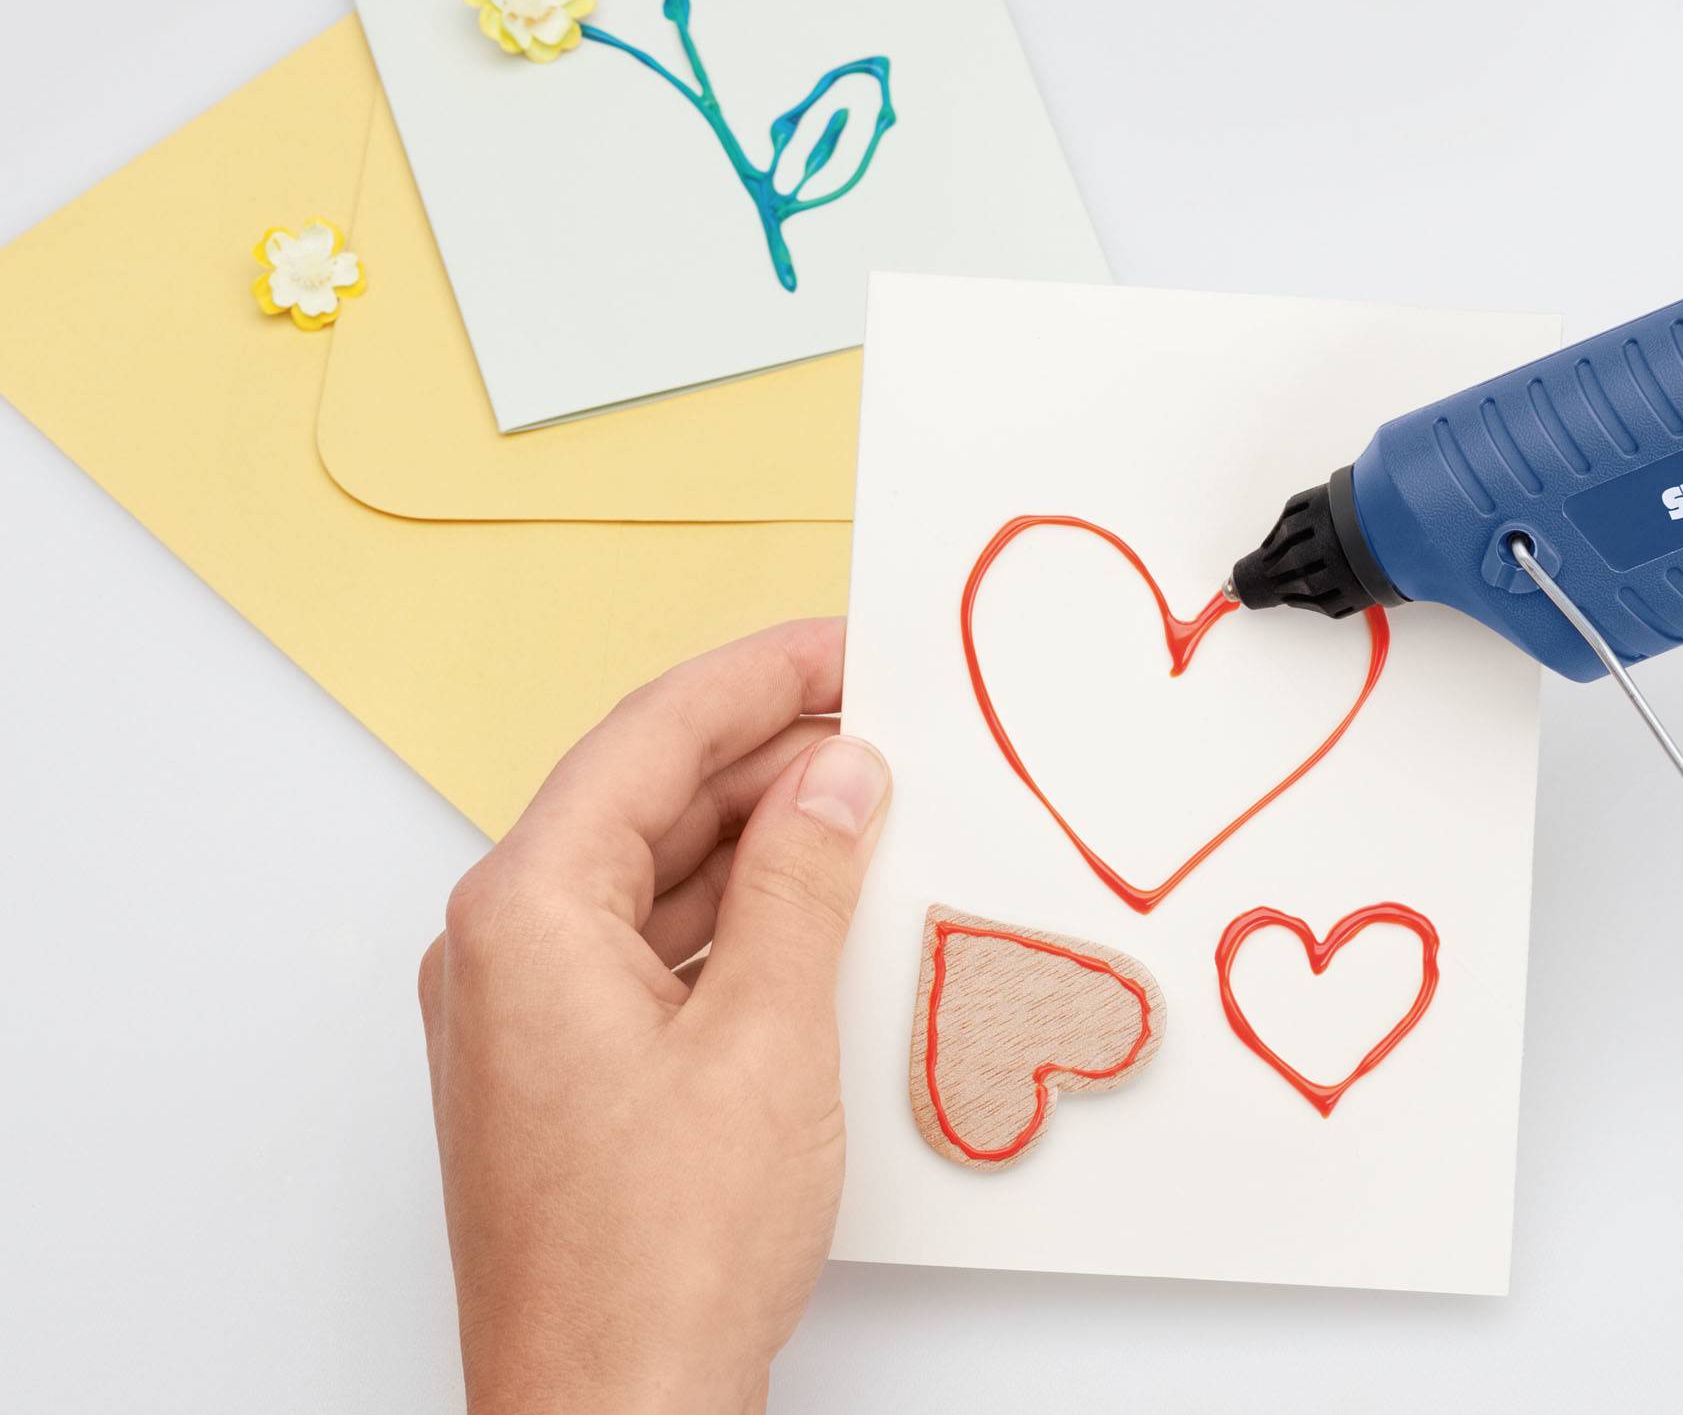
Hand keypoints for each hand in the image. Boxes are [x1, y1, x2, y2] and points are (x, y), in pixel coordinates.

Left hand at [417, 618, 891, 1413]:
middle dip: (767, 754)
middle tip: (881, 717)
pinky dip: (738, 920)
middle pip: (642, 800)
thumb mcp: (767, 1037)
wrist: (610, 1411)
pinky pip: (653, 952)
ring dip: (759, 839)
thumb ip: (804, 883)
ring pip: (652, 879)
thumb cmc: (655, 1256)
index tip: (845, 643)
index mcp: (525, 915)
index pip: (649, 740)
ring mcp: (527, 1020)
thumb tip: (836, 777)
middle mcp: (502, 954)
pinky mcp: (565, 1078)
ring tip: (870, 806)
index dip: (760, 678)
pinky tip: (821, 916)